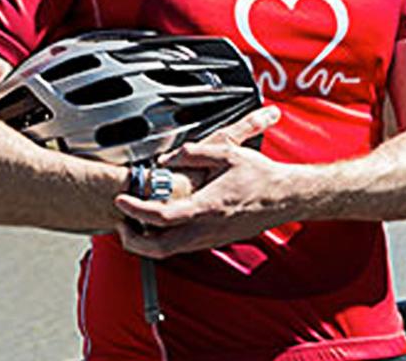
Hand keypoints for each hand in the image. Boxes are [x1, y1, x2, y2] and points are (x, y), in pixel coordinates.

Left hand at [115, 106, 286, 257]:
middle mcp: (206, 228)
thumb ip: (195, 153)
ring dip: (147, 240)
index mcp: (206, 206)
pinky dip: (166, 239)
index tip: (122, 200)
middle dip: (132, 239)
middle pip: (157, 248)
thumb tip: (169, 158)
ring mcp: (211, 238)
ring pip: (169, 251)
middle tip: (121, 222)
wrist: (285, 197)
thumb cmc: (260, 176)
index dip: (136, 210)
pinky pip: (183, 247)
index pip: (161, 216)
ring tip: (137, 221)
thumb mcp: (228, 153)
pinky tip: (164, 222)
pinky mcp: (216, 241)